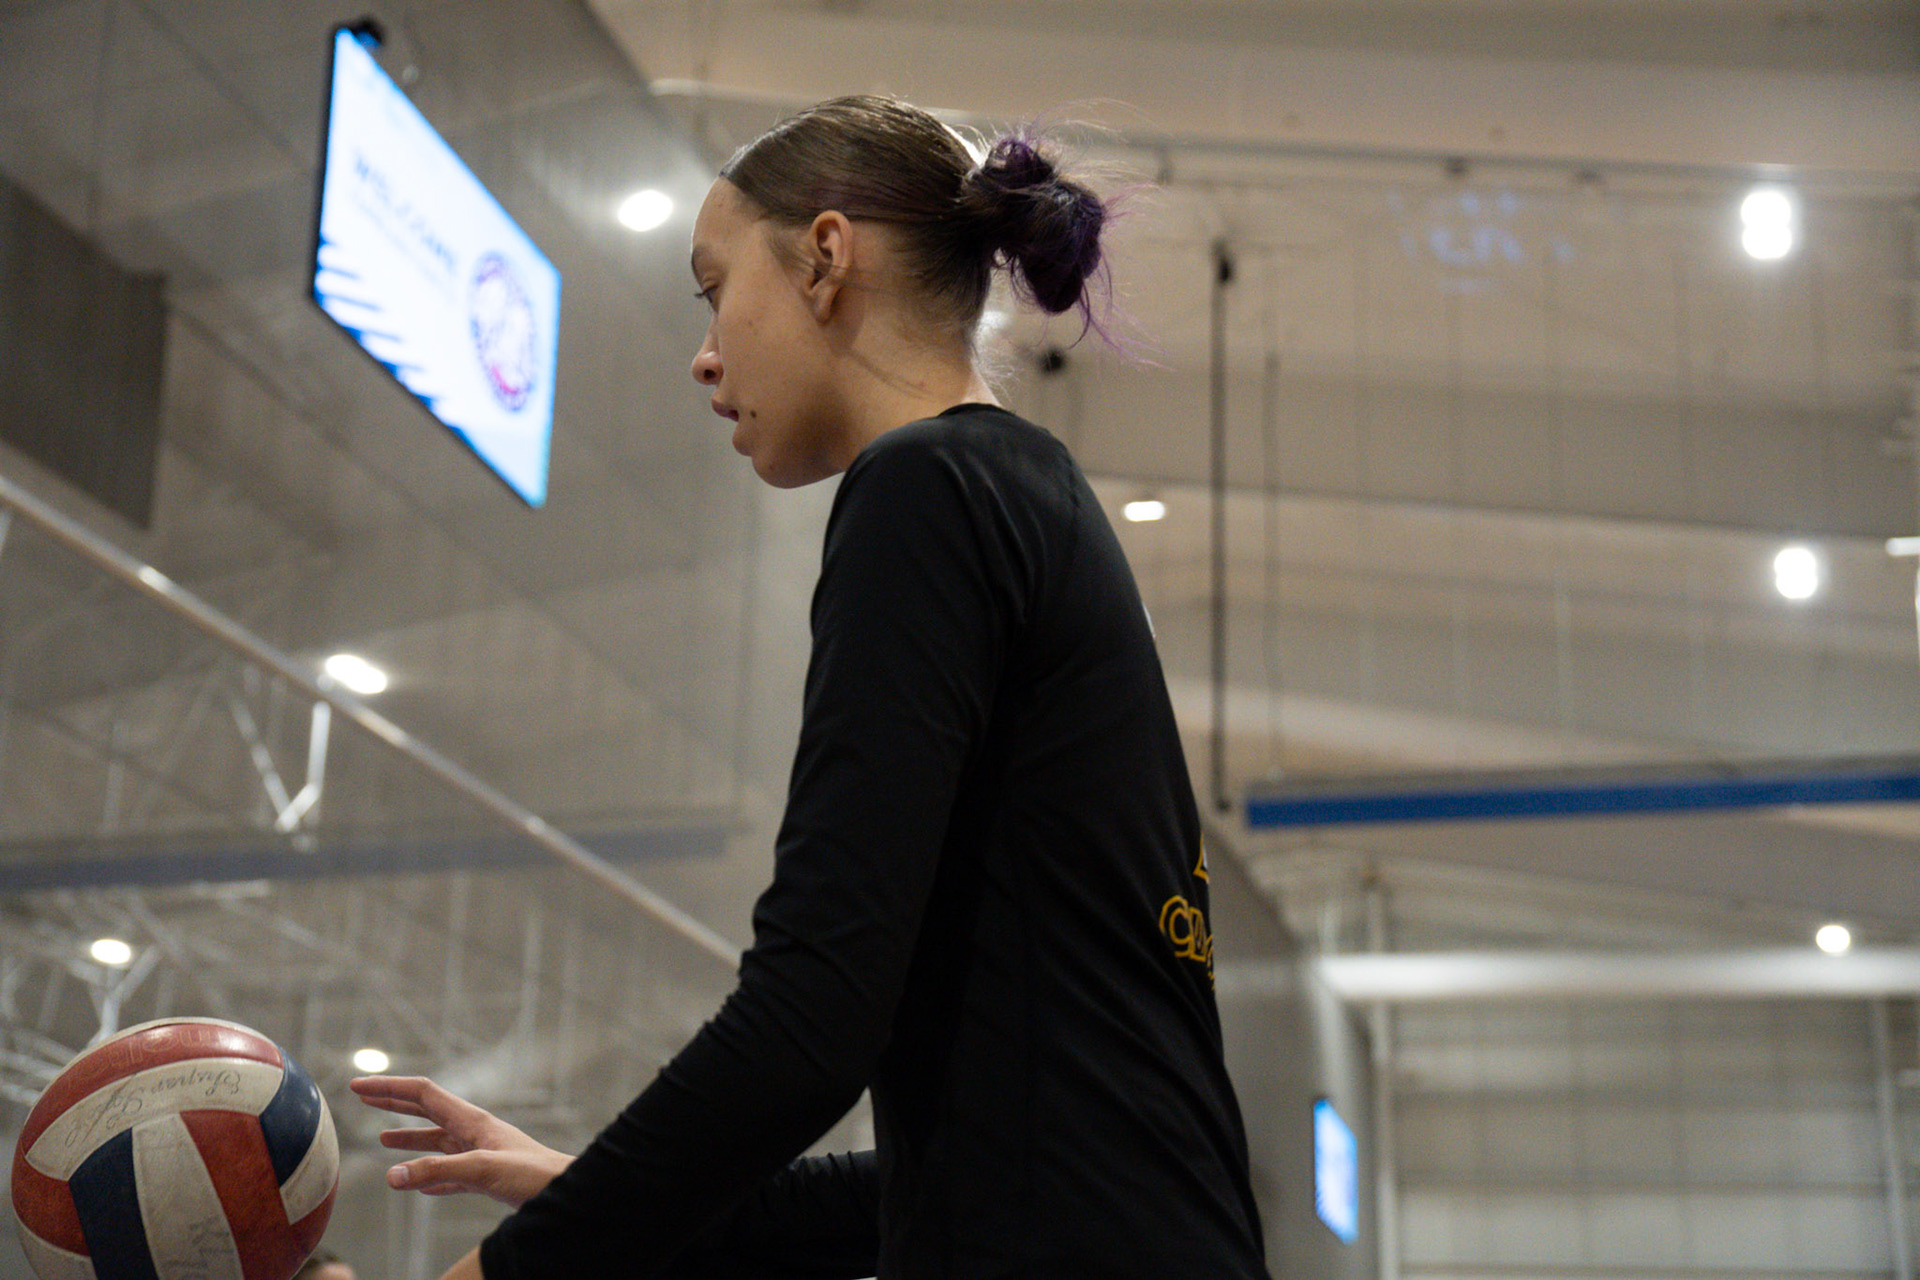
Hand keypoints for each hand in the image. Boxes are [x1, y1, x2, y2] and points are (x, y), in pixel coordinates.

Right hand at [349, 1075, 573, 1206]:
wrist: (568, 1191)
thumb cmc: (534, 1174)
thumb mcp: (482, 1170)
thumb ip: (437, 1171)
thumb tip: (390, 1175)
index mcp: (472, 1121)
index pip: (423, 1094)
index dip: (389, 1088)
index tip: (359, 1086)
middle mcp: (474, 1132)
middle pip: (426, 1111)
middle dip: (393, 1104)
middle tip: (362, 1097)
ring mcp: (480, 1153)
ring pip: (436, 1142)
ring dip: (409, 1139)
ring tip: (383, 1140)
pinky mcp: (487, 1177)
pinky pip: (450, 1172)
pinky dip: (429, 1174)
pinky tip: (419, 1184)